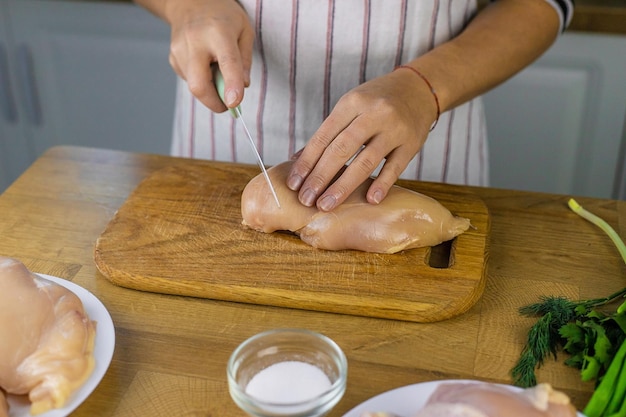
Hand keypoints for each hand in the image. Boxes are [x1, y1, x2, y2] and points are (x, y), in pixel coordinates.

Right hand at [164, 0, 254, 111]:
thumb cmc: (222, 16)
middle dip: (214, 103)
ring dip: (210, 89)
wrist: (190, 1)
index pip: (227, 63)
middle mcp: (195, 42)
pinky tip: (205, 64)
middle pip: (199, 85)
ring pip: (194, 86)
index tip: (234, 103)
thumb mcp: (244, 31)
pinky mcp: (173, 58)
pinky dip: (201, 80)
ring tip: (217, 69)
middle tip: (228, 105)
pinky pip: (189, 80)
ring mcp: (179, 50)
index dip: (231, 86)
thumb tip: (243, 86)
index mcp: (219, 32)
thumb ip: (245, 60)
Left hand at [287, 68, 437, 210]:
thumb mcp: (350, 106)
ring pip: (365, 161)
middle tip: (306, 199)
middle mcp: (373, 114)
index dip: (307, 162)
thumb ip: (328, 132)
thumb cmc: (376, 101)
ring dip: (343, 186)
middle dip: (320, 177)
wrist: (418, 88)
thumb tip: (297, 160)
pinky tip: (369, 200)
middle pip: (341, 149)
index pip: (324, 136)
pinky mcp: (412, 143)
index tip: (294, 184)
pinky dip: (382, 184)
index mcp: (351, 103)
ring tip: (327, 205)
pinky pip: (395, 167)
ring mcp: (394, 129)